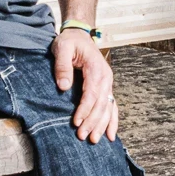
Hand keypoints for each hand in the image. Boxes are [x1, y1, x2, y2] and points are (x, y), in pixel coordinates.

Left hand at [53, 28, 119, 142]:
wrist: (79, 35)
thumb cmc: (69, 41)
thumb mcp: (62, 47)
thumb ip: (62, 66)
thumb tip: (63, 87)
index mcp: (96, 68)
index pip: (91, 93)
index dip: (85, 109)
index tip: (76, 123)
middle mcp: (105, 77)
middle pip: (101, 104)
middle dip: (93, 122)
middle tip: (83, 137)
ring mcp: (107, 83)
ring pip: (108, 108)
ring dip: (102, 125)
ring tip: (95, 140)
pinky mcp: (105, 88)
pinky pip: (112, 106)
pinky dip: (112, 121)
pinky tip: (111, 135)